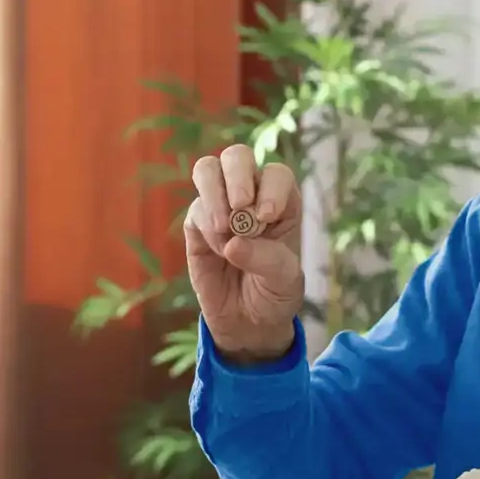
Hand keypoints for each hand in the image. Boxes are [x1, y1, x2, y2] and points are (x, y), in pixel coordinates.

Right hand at [185, 143, 303, 362]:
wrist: (249, 321)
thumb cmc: (275, 293)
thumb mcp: (284, 281)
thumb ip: (266, 259)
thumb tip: (232, 243)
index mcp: (282, 201)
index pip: (276, 175)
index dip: (270, 188)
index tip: (265, 216)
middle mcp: (251, 195)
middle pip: (237, 157)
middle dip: (237, 176)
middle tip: (239, 207)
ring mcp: (220, 205)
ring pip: (208, 170)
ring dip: (213, 192)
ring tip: (224, 226)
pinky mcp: (197, 224)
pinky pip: (195, 209)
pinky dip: (205, 225)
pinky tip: (219, 250)